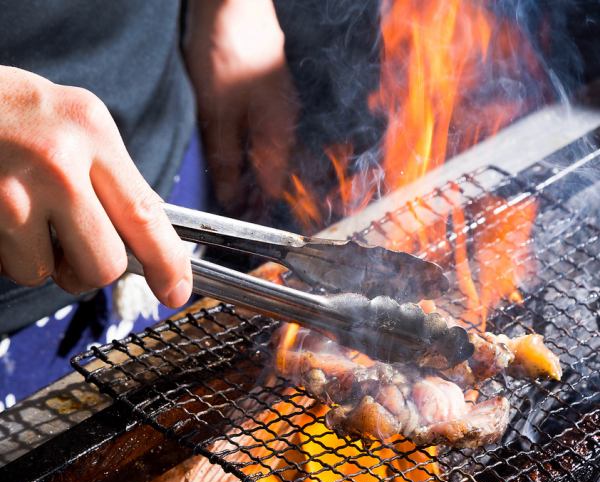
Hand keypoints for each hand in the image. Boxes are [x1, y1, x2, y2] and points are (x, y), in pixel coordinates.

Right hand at [0, 66, 191, 307]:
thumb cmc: (11, 113)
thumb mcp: (76, 122)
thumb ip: (114, 177)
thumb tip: (149, 239)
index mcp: (92, 134)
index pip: (146, 215)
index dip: (168, 264)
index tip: (176, 292)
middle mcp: (56, 164)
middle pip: (103, 264)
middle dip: (91, 271)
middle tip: (74, 249)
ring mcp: (9, 193)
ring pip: (45, 274)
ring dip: (39, 260)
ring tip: (22, 216)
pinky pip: (6, 267)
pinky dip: (7, 252)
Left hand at [184, 0, 297, 211]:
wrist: (232, 3)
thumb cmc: (227, 53)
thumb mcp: (218, 113)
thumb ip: (225, 158)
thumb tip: (229, 197)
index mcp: (279, 134)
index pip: (275, 186)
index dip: (260, 207)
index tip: (243, 222)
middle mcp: (285, 125)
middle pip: (273, 172)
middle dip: (254, 193)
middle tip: (233, 210)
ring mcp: (277, 109)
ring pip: (266, 154)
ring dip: (250, 173)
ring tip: (228, 186)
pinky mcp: (265, 96)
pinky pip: (259, 135)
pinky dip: (247, 150)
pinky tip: (231, 153)